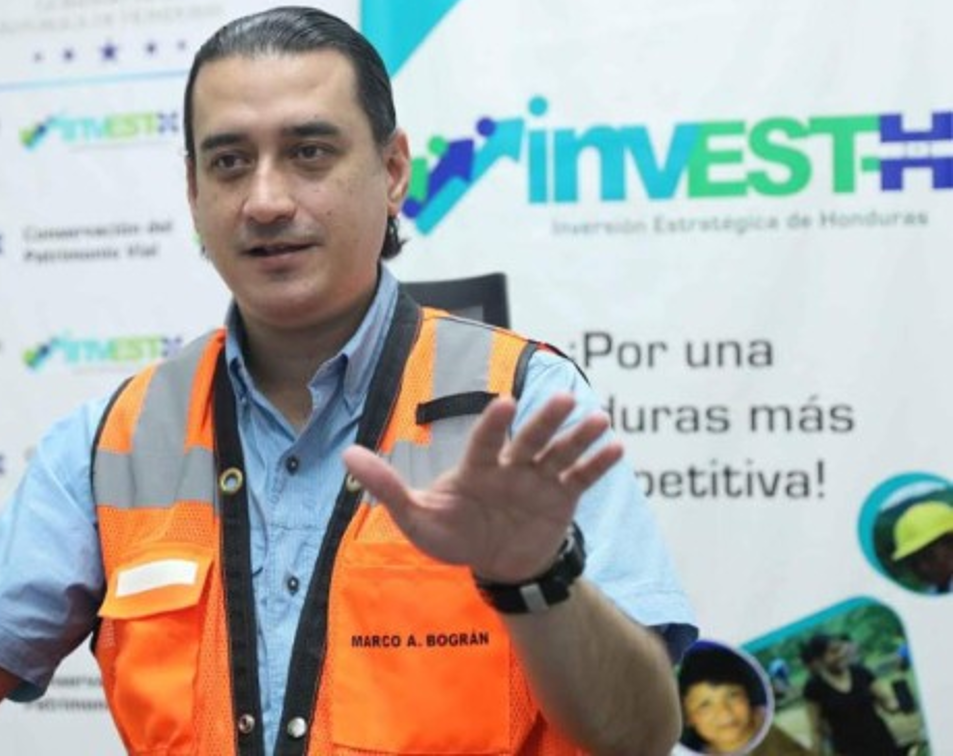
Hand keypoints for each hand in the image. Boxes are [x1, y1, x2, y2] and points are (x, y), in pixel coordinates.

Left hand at [343, 393, 620, 582]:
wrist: (496, 564)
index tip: (505, 404)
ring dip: (579, 436)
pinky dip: (598, 464)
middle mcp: (511, 466)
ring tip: (599, 419)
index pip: (487, 442)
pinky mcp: (562, 498)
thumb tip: (346, 455)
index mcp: (477, 468)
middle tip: (563, 398)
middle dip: (546, 420)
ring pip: (561, 453)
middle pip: (530, 439)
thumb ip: (387, 488)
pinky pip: (582, 479)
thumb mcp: (416, 519)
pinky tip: (616, 447)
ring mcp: (539, 480)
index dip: (495, 425)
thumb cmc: (453, 536)